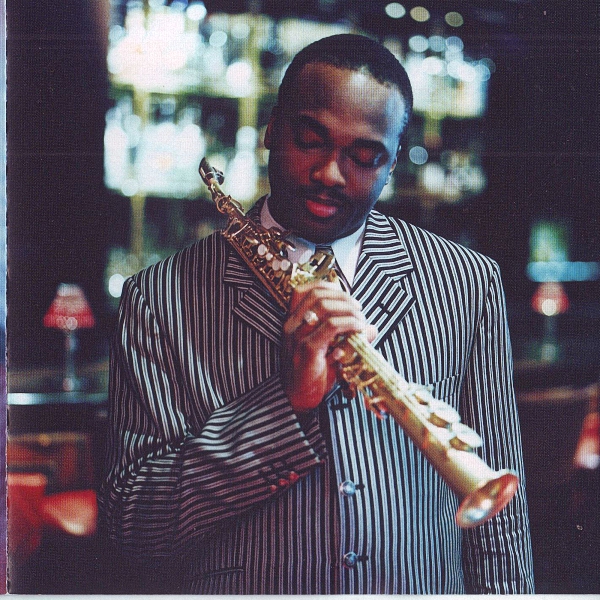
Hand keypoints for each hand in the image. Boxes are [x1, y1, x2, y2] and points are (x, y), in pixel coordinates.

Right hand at [281, 281, 377, 414]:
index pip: (304, 290)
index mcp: (292, 321)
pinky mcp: (307, 349)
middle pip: (318, 295)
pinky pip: (331, 326)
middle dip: (344, 298)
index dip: (328, 287)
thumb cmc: (311, 374)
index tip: (346, 296)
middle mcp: (291, 325)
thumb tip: (371, 328)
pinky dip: (349, 323)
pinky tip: (358, 329)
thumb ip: (347, 337)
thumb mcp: (328, 350)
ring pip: (325, 307)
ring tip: (361, 321)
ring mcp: (297, 336)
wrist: (296, 399)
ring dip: (349, 310)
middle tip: (359, 309)